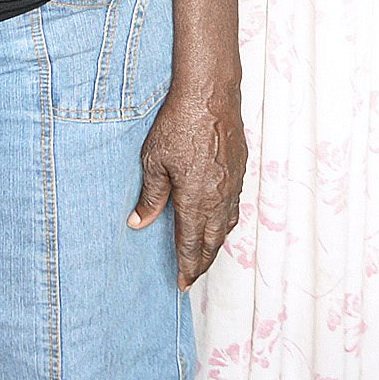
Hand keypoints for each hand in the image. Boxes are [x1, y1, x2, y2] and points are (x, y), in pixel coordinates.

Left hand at [130, 85, 247, 289]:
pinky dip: (225, 221)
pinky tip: (219, 220)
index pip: (191, 245)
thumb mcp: (154, 162)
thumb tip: (138, 223)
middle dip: (202, 263)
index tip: (182, 284)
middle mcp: (218, 199)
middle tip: (192, 276)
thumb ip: (150, 196)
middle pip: (212, 242)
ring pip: (226, 225)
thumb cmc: (178, 124)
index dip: (186, 267)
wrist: (211, 95)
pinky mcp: (239, 170)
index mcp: (195, 201)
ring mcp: (232, 185)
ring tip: (205, 254)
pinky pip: (234, 206)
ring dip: (216, 244)